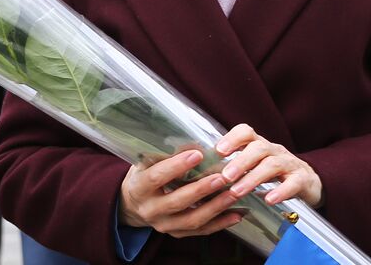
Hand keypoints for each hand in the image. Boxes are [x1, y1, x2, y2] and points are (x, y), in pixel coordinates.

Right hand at [119, 126, 321, 239]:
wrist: (132, 204)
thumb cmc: (145, 173)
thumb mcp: (147, 161)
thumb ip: (164, 152)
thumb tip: (192, 137)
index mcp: (139, 188)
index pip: (157, 177)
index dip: (176, 166)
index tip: (198, 153)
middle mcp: (150, 210)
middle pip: (177, 202)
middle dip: (201, 190)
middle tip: (222, 176)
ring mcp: (163, 225)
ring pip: (192, 220)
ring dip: (215, 207)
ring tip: (234, 193)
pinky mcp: (176, 233)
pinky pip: (201, 231)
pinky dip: (220, 223)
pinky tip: (237, 213)